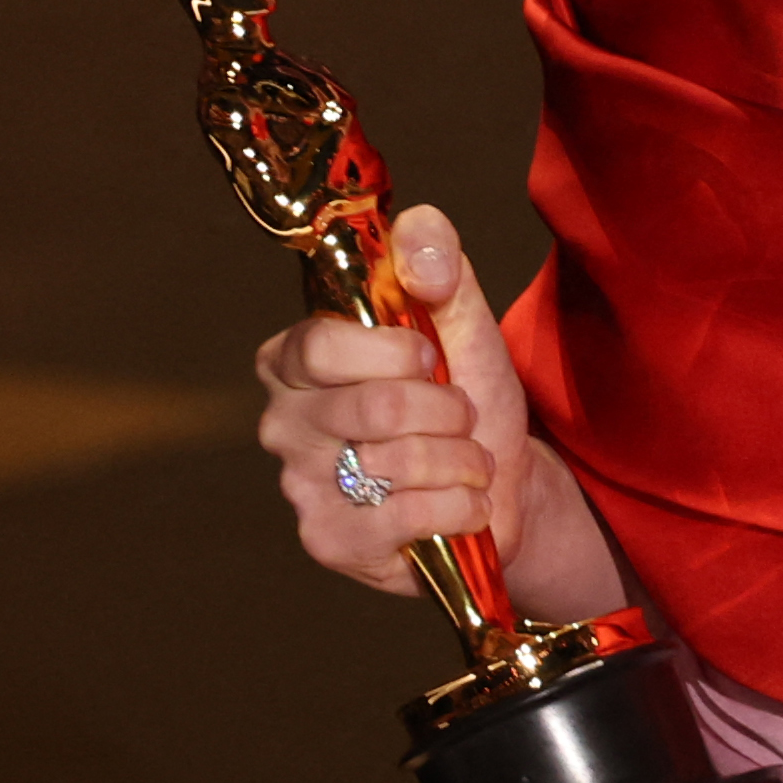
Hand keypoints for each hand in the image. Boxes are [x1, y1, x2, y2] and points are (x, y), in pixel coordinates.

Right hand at [252, 204, 533, 596]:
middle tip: (462, 417)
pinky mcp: (330, 541)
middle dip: (447, 411)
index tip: (432, 358)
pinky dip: (460, 507)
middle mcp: (283, 423)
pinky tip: (463, 506)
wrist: (500, 488)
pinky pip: (409, 515)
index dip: (395, 352)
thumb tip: (419, 241)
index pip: (322, 344)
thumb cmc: (465, 401)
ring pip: (398, 462)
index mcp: (296, 360)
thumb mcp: (462, 322)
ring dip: (462, 461)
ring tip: (467, 462)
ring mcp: (301, 488)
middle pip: (374, 407)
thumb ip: (439, 264)